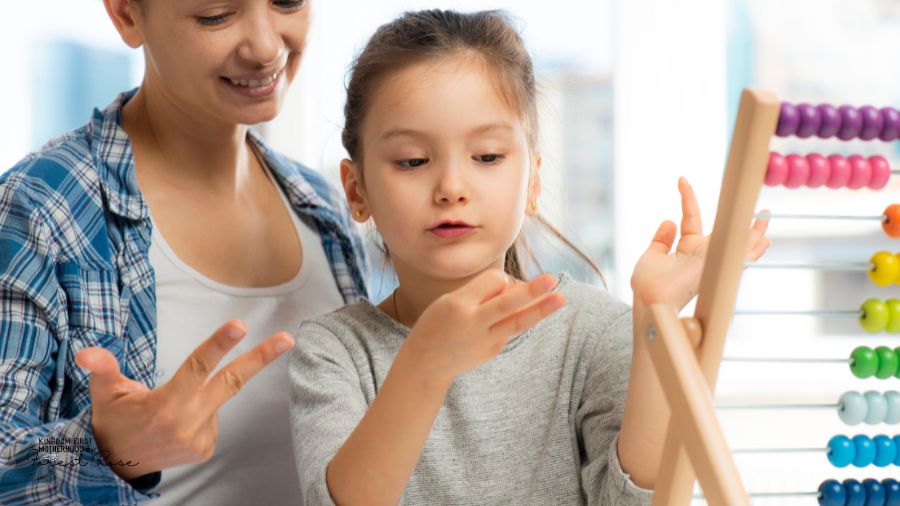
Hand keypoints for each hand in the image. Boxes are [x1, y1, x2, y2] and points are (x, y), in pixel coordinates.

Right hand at [74, 321, 293, 479]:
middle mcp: (188, 422)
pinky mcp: (205, 449)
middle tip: (287, 338)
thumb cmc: (113, 422)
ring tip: (169, 409)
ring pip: (215, 400)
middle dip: (261, 358)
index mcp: (166, 404)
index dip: (219, 344)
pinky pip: (211, 419)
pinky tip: (178, 422)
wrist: (115, 466)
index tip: (241, 325)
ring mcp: (200, 438)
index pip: (198, 367)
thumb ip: (103, 370)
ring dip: (201, 395)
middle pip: (231, 381)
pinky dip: (200, 412)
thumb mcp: (105, 395)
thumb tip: (87, 352)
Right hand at [403, 270, 564, 383]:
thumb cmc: (438, 323)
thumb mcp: (450, 301)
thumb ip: (481, 294)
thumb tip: (517, 289)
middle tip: (552, 280)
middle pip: (506, 303)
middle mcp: (473, 324)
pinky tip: (521, 314)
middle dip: (531, 291)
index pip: (491, 281)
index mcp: (459, 305)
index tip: (495, 284)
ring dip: (541, 310)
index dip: (499, 279)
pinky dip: (518, 317)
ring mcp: (485, 341)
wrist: (426, 363)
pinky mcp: (493, 351)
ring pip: (517, 322)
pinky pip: (510, 328)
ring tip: (561, 298)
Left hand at [630, 177, 769, 310]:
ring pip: (737, 244)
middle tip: (759, 212)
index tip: (682, 180)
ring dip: (753, 232)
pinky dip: (751, 246)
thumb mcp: (653, 255)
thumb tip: (668, 220)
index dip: (688, 199)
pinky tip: (764, 238)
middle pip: (726, 234)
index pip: (691, 218)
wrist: (648, 300)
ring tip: (766, 216)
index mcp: (687, 249)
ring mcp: (710, 260)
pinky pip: (738, 255)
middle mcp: (702, 254)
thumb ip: (662, 239)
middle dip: (742, 225)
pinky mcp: (716, 265)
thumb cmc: (648, 285)